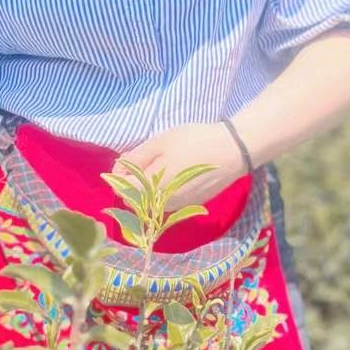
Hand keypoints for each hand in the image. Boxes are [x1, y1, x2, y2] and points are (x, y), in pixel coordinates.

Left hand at [109, 121, 247, 210]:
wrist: (232, 151)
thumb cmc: (194, 141)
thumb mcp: (160, 142)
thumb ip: (135, 158)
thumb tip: (117, 171)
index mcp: (153, 190)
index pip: (122, 191)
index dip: (119, 175)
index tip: (126, 160)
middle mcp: (163, 205)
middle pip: (135, 198)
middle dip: (133, 181)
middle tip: (144, 157)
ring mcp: (179, 207)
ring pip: (151, 201)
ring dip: (148, 186)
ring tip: (162, 162)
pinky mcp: (191, 205)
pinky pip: (167, 200)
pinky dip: (164, 189)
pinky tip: (176, 170)